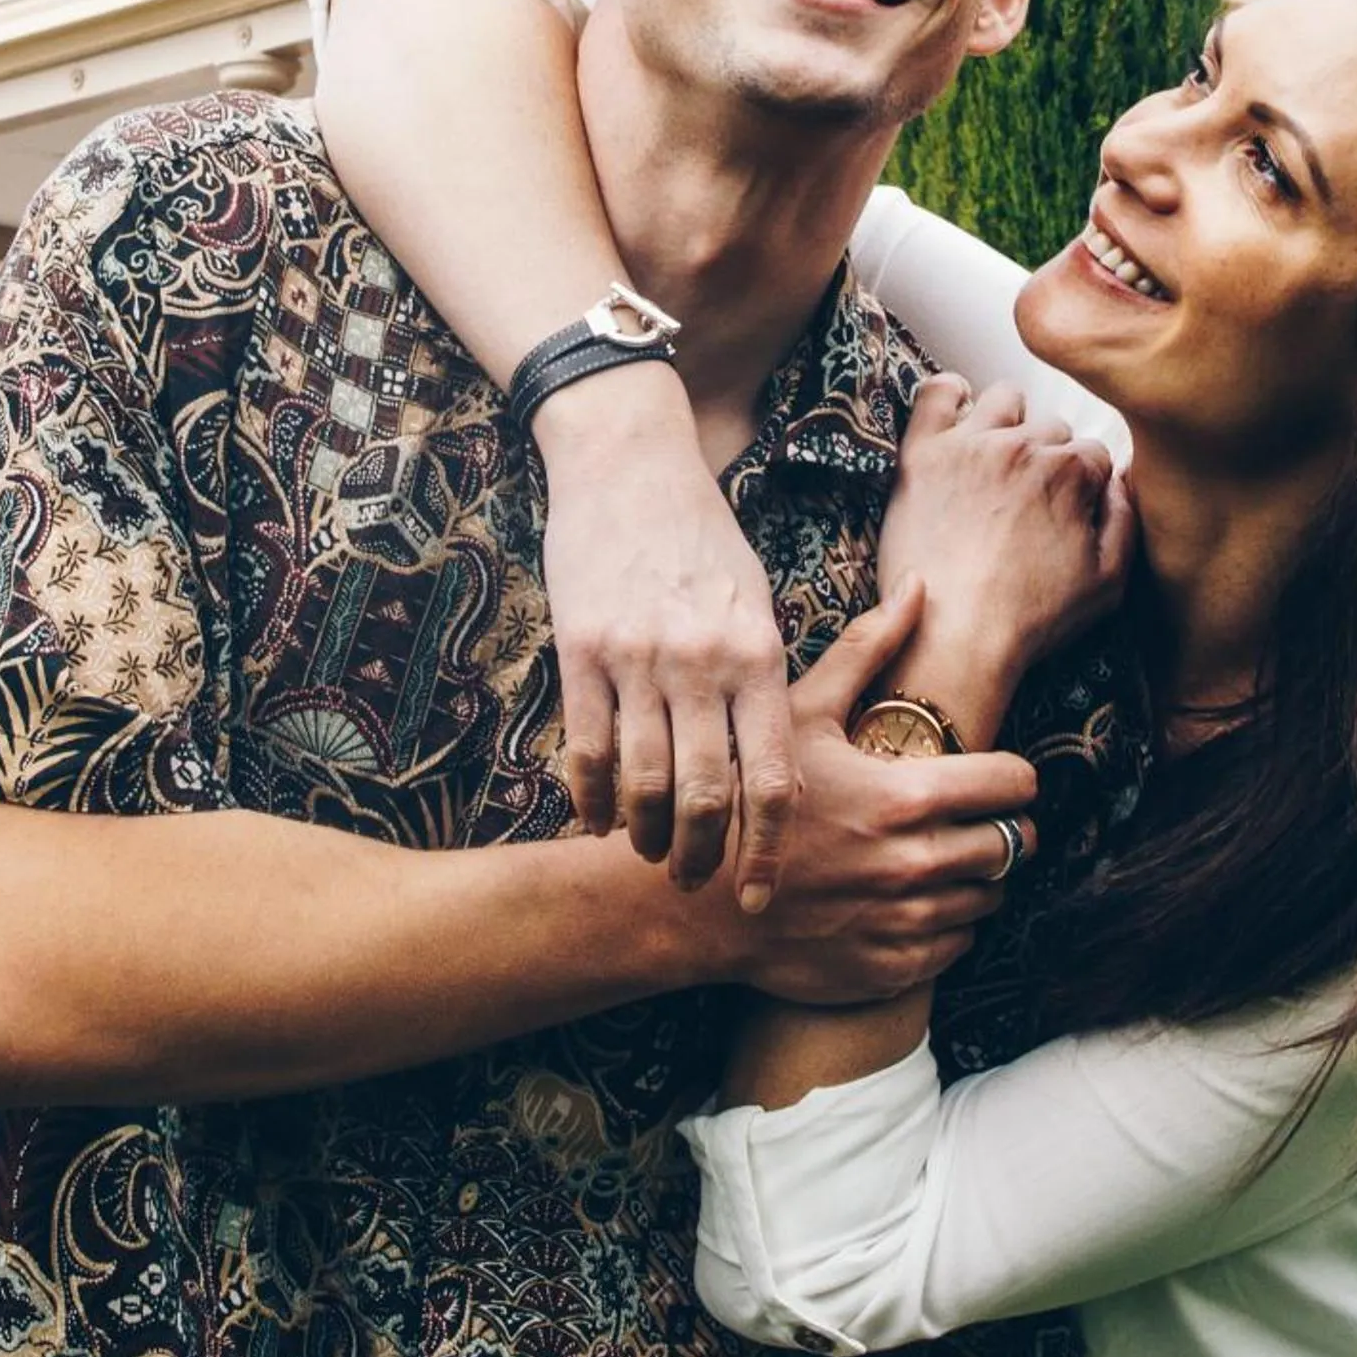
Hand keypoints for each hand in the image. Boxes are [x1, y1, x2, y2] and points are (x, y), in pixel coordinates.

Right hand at [533, 366, 798, 908]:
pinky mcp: (580, 651)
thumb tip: (776, 763)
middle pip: (709, 792)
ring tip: (651, 857)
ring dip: (647, 834)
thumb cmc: (703, 540)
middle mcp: (702, 663)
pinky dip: (591, 797)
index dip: (768, 847)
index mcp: (758, 654)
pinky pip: (585, 747)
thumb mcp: (758, 600)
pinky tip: (597, 820)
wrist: (629, 464)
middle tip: (699, 885)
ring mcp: (636, 659)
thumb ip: (768, 679)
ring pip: (643, 780)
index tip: (761, 892)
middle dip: (706, 855)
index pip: (773, 776)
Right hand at [680, 589, 1039, 1004]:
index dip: (1014, 778)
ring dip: (977, 877)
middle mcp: (916, 863)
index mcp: (905, 796)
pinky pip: (958, 945)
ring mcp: (905, 921)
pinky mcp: (892, 968)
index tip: (999, 779)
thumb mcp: (799, 716)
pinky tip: (911, 901)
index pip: (1014, 785)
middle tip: (975, 820)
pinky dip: (947, 924)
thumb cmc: (745, 797)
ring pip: (990, 897)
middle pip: (1013, 845)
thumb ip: (867, 650)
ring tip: (940, 859)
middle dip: (1003, 829)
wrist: (694, 903)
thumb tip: (917, 586)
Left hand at [877, 377, 1135, 734]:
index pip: (1092, 454)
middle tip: (1026, 500)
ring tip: (995, 462)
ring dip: (1008, 423)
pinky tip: (956, 421)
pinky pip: (937, 392)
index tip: (1064, 511)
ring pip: (1004, 399)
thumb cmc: (1029, 618)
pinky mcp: (922, 453)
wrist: (954, 637)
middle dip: (1046, 457)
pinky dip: (949, 396)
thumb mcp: (1108, 581)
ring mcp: (969, 444)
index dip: (1082, 485)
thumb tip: (1123, 479)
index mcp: (1071, 472)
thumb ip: (1126, 519)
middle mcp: (1023, 447)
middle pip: (1050, 427)